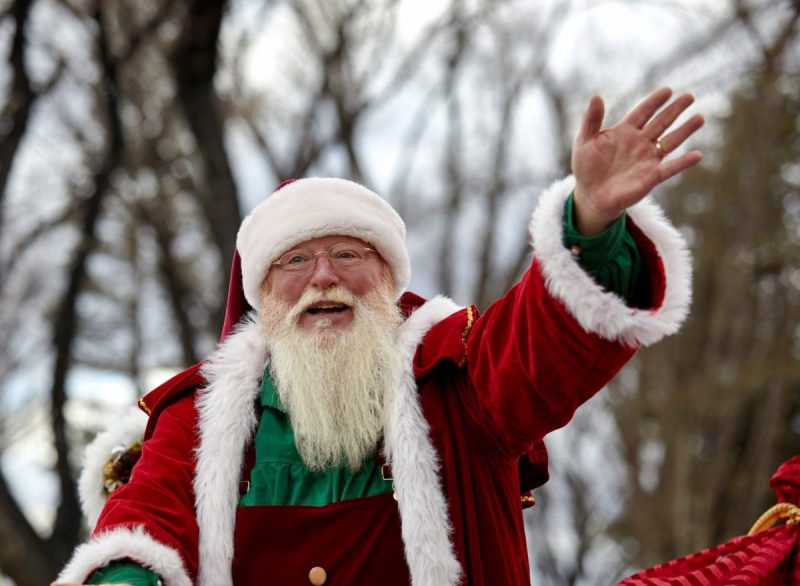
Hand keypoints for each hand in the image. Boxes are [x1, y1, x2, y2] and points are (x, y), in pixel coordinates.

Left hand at [571, 87, 703, 235]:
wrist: (591, 195)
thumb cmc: (586, 167)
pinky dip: (683, 162)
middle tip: (690, 96)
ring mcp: (648, 159)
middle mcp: (640, 142)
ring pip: (670, 141)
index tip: (667, 90)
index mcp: (624, 131)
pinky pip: (670, 168)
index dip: (654, 101)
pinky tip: (697, 155)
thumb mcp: (584, 141)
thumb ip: (591, 120)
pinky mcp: (651, 177)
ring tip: (700, 118)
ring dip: (685, 130)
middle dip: (675, 109)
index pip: (643, 112)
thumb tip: (596, 96)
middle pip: (661, 122)